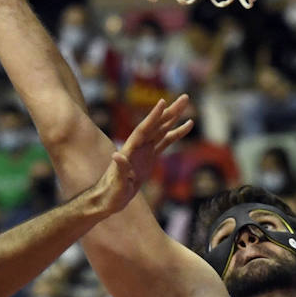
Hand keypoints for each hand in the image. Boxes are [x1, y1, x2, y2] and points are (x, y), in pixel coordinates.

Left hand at [88, 95, 193, 217]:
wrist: (109, 199)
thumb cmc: (111, 193)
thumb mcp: (116, 183)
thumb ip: (119, 169)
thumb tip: (117, 155)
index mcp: (130, 149)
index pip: (143, 130)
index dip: (153, 117)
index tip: (162, 102)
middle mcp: (137, 146)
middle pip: (156, 125)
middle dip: (170, 111)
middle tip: (184, 98)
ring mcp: (144, 150)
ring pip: (162, 129)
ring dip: (173, 117)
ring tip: (186, 104)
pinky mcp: (149, 157)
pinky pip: (165, 142)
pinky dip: (175, 133)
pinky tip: (186, 126)